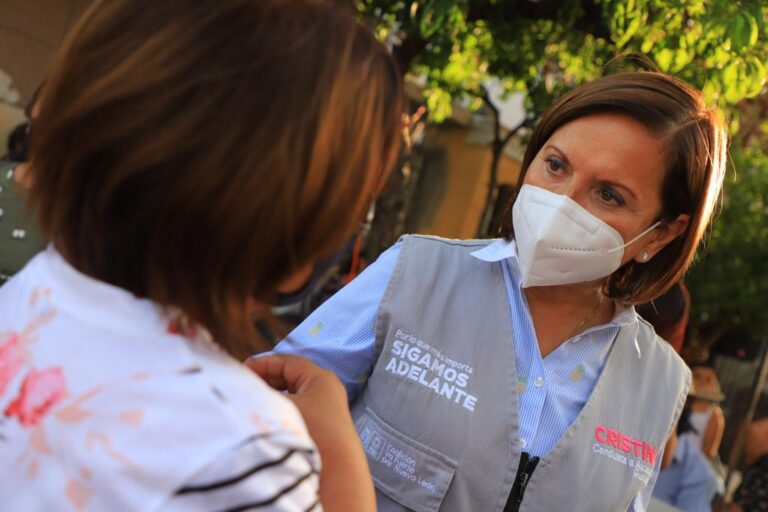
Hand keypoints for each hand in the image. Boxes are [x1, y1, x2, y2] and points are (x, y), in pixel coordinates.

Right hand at [246, 355, 374, 511]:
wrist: (336, 470)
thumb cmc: (311, 431)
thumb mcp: (282, 407)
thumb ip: (261, 394)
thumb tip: (244, 388)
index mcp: (320, 378)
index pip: (287, 362)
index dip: (262, 364)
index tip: (242, 371)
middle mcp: (327, 390)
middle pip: (291, 377)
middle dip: (267, 380)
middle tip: (245, 386)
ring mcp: (327, 408)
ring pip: (294, 394)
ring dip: (274, 396)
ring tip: (254, 402)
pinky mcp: (325, 425)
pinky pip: (299, 409)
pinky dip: (283, 409)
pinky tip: (269, 417)